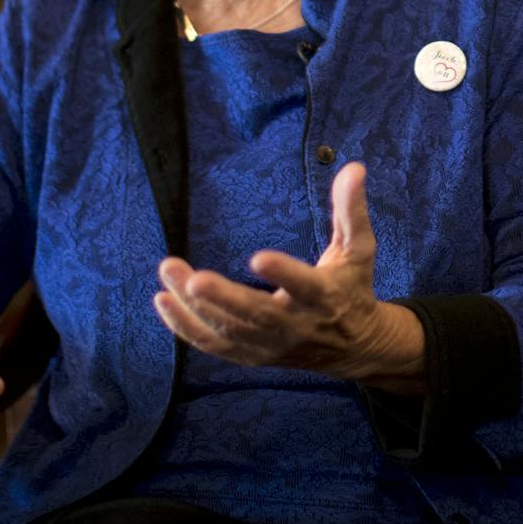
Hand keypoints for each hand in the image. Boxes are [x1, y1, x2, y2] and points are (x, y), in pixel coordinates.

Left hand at [152, 161, 422, 390]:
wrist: (354, 347)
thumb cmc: (353, 286)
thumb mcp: (358, 249)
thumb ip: (351, 210)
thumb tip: (353, 167)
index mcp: (325, 296)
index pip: (305, 285)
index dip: (284, 273)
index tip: (258, 257)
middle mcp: (297, 325)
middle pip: (257, 315)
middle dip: (224, 298)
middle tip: (194, 279)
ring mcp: (272, 344)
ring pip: (228, 330)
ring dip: (194, 306)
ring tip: (169, 272)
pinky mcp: (253, 356)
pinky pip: (214, 345)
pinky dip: (186, 327)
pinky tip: (164, 301)